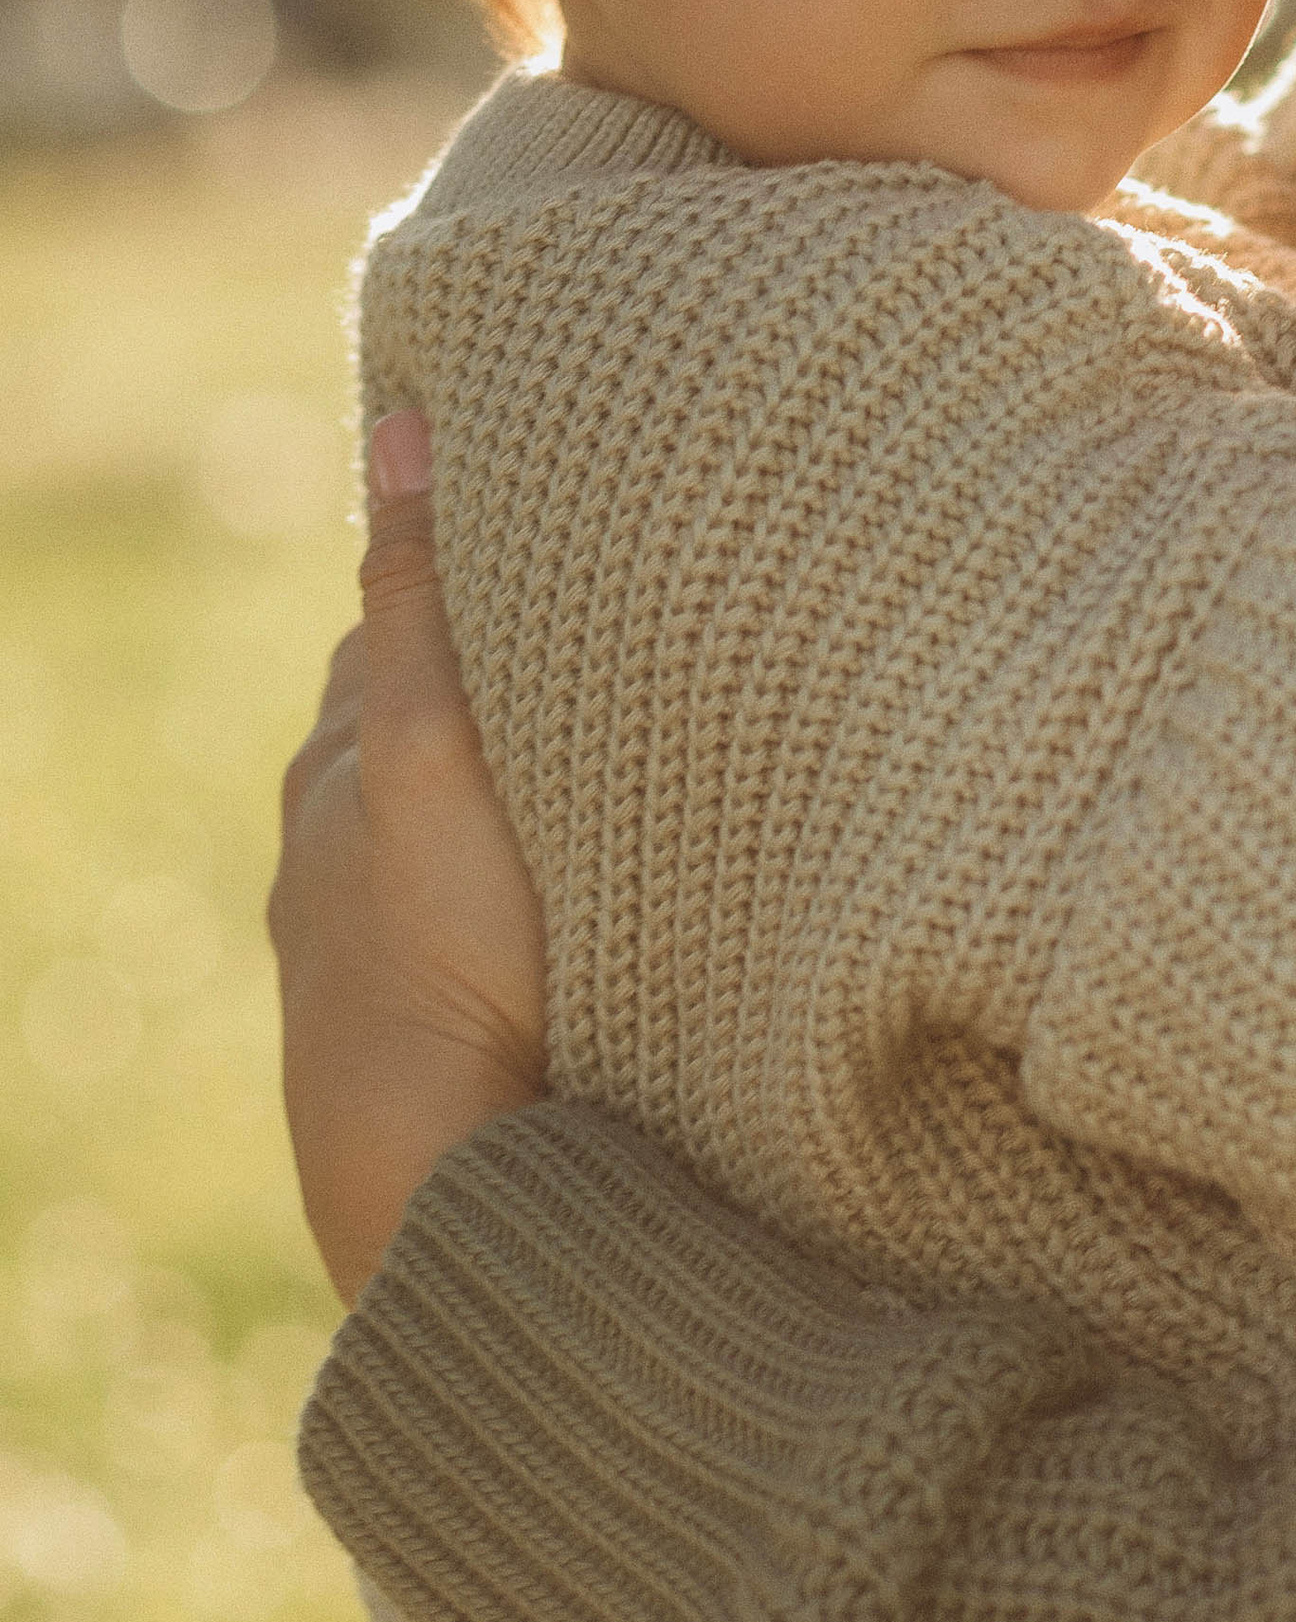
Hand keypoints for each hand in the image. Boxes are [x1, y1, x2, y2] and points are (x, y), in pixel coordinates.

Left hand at [268, 415, 546, 1305]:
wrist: (455, 1197)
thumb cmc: (447, 968)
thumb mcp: (435, 753)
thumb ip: (428, 598)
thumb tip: (402, 424)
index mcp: (340, 769)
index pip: (406, 619)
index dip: (479, 566)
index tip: (562, 518)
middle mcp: (347, 849)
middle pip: (429, 716)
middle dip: (505, 667)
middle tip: (619, 620)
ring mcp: (392, 944)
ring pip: (460, 817)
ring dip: (525, 780)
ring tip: (629, 743)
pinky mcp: (446, 1022)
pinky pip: (484, 906)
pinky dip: (527, 869)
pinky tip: (598, 880)